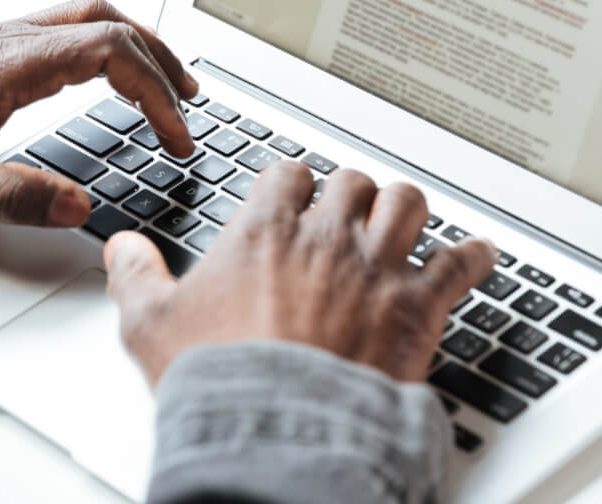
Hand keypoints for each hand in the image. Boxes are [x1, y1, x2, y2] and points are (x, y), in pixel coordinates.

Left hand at [0, 0, 198, 227]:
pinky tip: (101, 81)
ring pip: (85, 18)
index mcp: (9, 61)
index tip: (174, 135)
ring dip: (132, 46)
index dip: (156, 91)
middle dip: (160, 56)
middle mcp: (8, 39)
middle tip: (190, 100)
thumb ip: (11, 196)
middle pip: (108, 19)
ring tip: (162, 85)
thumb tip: (78, 207)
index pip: (111, 50)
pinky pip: (61, 32)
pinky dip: (101, 49)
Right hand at [104, 161, 496, 385]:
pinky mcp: (418, 307)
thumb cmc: (220, 379)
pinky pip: (460, 264)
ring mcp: (377, 268)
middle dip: (351, 194)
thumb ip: (136, 278)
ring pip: (407, 203)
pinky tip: (479, 255)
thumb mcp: (150, 326)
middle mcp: (325, 237)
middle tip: (348, 212)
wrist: (279, 427)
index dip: (292, 182)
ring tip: (405, 220)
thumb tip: (122, 249)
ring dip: (406, 210)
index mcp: (264, 231)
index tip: (294, 194)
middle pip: (352, 182)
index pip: (286, 174)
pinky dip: (474, 257)